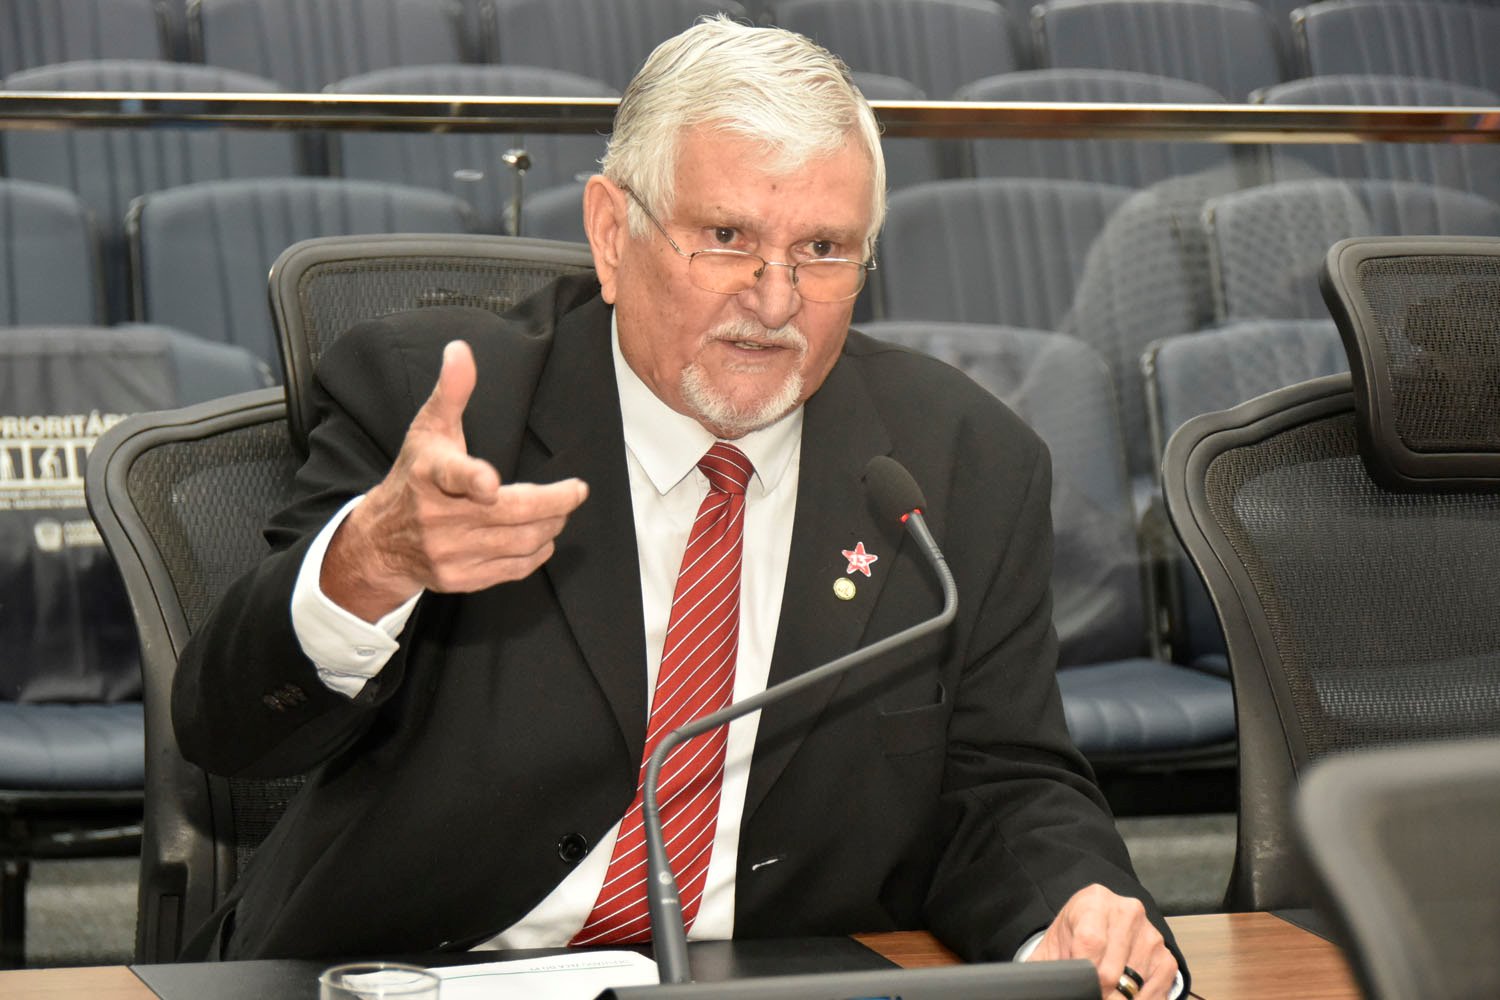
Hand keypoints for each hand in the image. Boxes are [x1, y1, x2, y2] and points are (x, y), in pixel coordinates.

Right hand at [322, 339, 588, 620]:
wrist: (381, 541)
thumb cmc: (413, 477)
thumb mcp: (428, 430)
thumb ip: (451, 391)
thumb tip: (461, 349)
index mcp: (427, 475)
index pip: (451, 476)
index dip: (472, 480)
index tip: (490, 483)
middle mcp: (436, 518)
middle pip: (507, 513)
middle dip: (553, 503)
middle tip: (576, 491)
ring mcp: (448, 553)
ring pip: (517, 542)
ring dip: (550, 525)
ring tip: (561, 510)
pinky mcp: (460, 579)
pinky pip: (513, 568)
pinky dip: (536, 551)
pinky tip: (543, 535)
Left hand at [1028, 884, 1176, 999]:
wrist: (1096, 927)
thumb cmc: (1073, 938)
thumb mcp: (1053, 945)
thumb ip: (1045, 965)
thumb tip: (1038, 987)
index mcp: (1094, 901)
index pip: (1090, 941)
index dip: (1083, 973)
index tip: (1079, 987)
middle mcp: (1126, 912)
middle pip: (1112, 969)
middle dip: (1098, 991)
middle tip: (1090, 995)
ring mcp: (1150, 935)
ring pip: (1132, 984)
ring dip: (1118, 997)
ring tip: (1103, 995)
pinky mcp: (1165, 957)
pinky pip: (1153, 992)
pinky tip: (1124, 997)